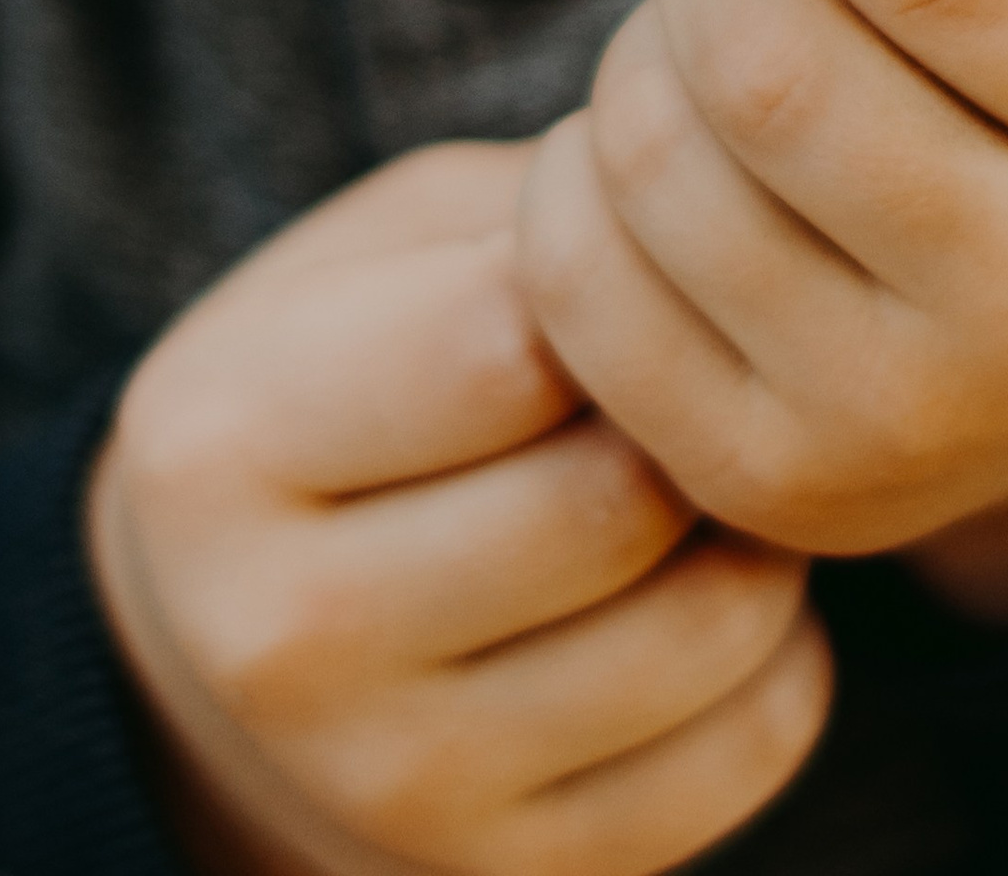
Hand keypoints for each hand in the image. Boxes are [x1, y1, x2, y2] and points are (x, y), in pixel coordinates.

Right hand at [87, 141, 831, 875]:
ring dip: (757, 525)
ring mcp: (396, 788)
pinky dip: (782, 646)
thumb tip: (703, 237)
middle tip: (696, 364)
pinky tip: (709, 587)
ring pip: (704, 628)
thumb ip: (528, 219)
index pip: (500, 348)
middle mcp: (286, 642)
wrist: (247, 635)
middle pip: (609, 502)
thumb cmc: (350, 373)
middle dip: (693, 409)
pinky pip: (753, 742)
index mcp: (225, 447)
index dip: (607, 281)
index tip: (623, 255)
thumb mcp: (385, 251)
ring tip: (705, 471)